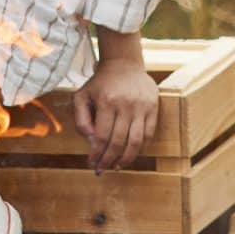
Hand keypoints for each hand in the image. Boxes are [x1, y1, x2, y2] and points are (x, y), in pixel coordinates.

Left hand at [72, 56, 158, 173]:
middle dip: (109, 160)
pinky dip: (141, 148)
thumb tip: (91, 141)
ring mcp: (141, 106)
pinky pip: (149, 134)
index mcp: (107, 101)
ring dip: (127, 159)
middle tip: (102, 170)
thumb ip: (81, 119)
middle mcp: (125, 104)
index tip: (92, 163)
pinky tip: (131, 153)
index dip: (96, 154)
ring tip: (118, 166)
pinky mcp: (153, 107)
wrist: (124, 64)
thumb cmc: (100, 83)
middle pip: (118, 142)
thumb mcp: (82, 96)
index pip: (102, 137)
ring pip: (136, 141)